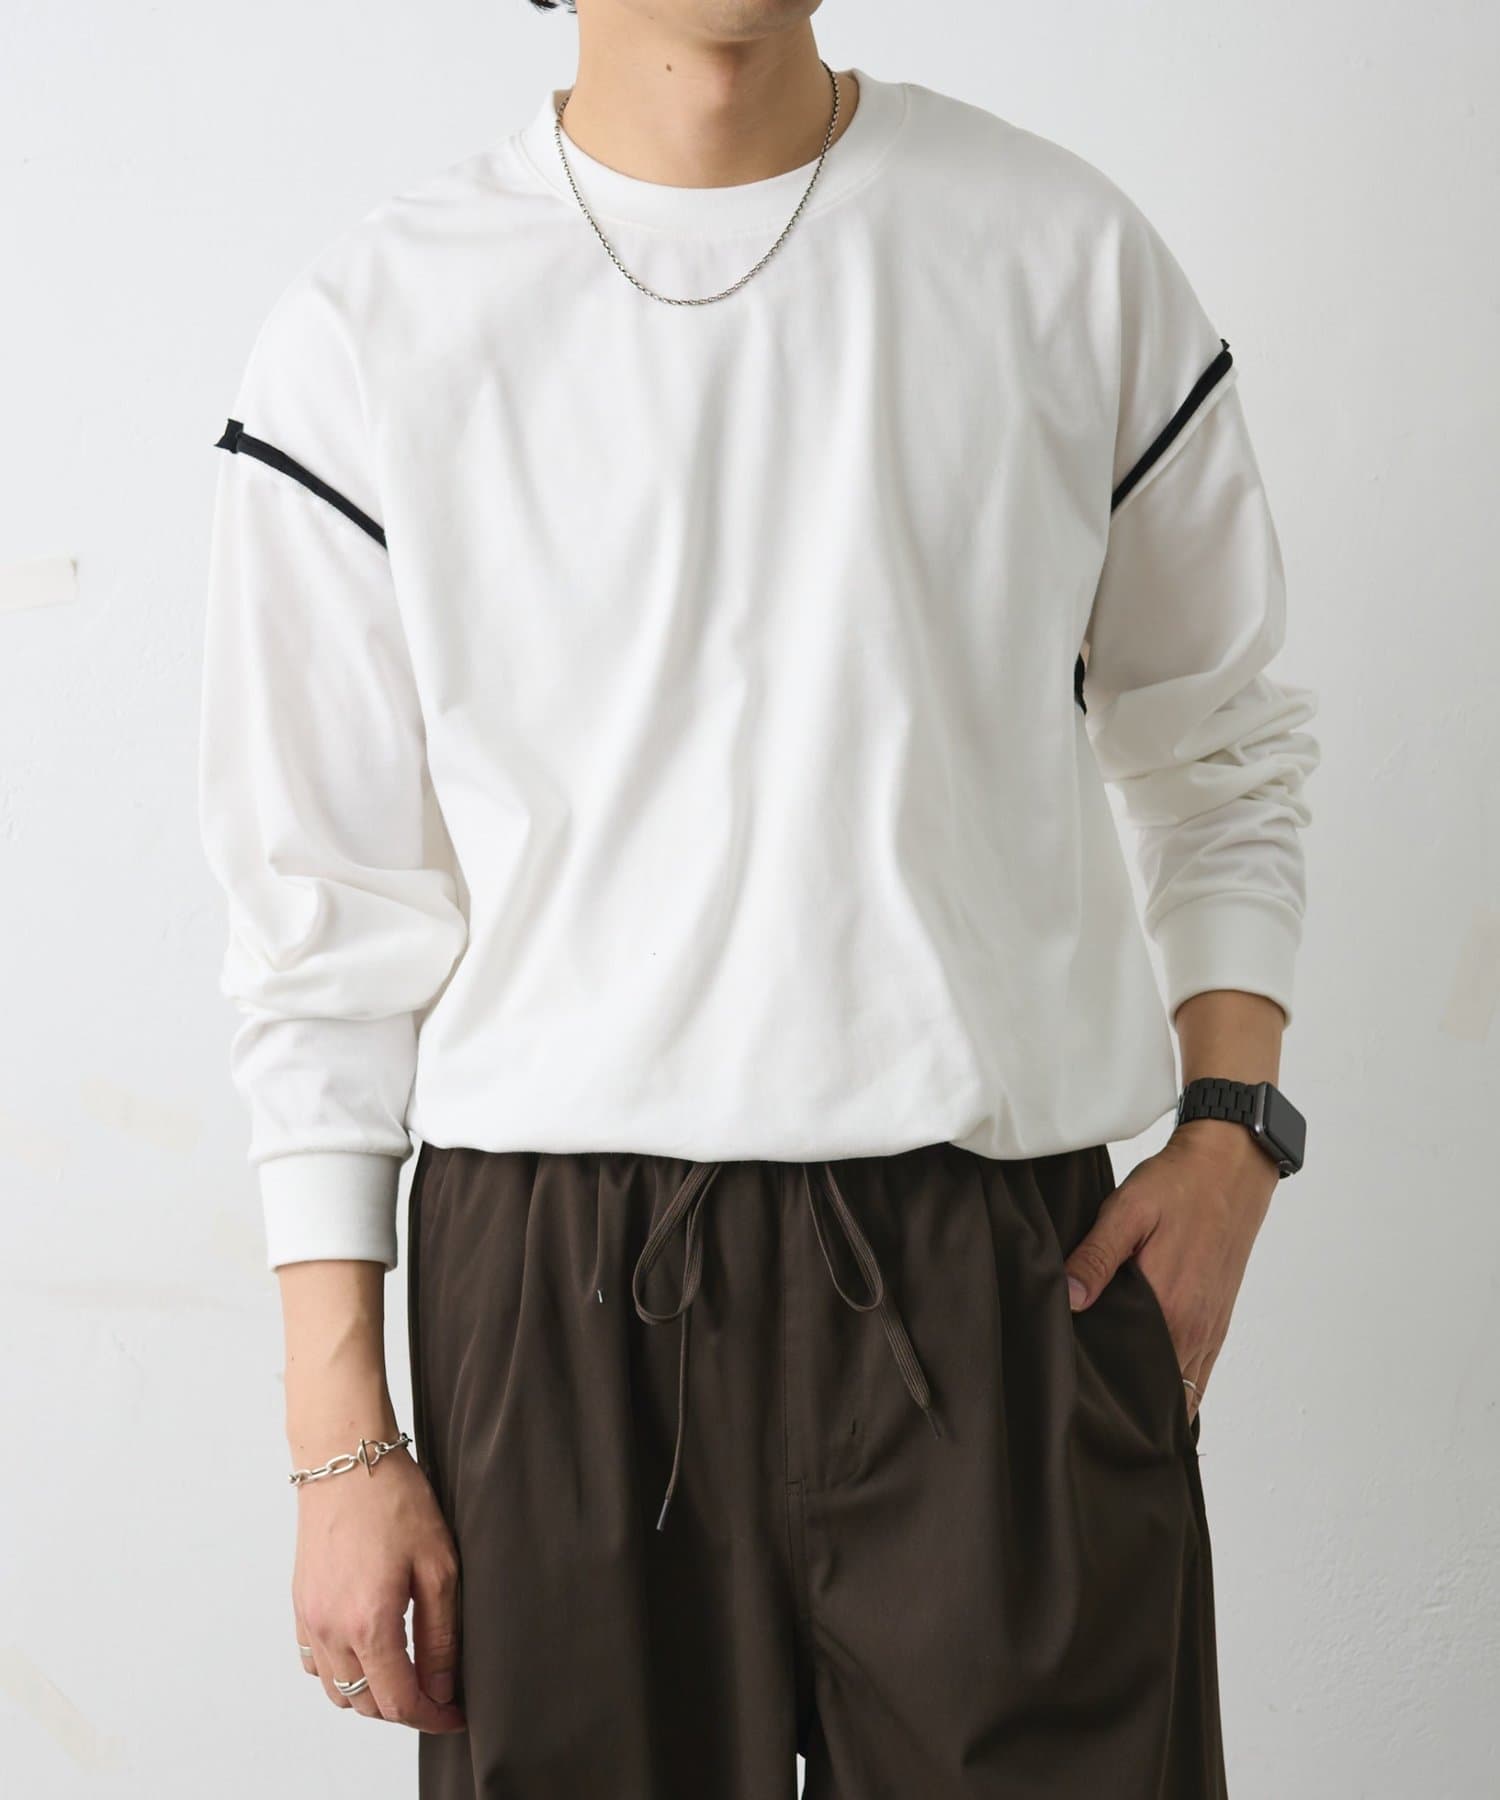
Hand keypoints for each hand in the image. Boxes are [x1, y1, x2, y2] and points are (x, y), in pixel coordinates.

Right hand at [292, 1444, 466, 1733]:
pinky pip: (314, 1664)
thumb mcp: (438, 1565)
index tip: (456, 1716)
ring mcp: (309, 1620)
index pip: (399, 1702)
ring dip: (372, 1694)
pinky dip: (341, 1672)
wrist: (345, 1459)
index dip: (432, 1718)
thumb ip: (440, 1634)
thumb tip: (443, 1688)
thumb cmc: (395, 1500)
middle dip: (405, 1708)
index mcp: (369, 1623)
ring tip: (407, 1672)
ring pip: (338, 1690)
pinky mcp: (300, 1605)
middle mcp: (330, 1630)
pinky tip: (368, 1650)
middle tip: (440, 1692)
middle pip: (366, 1704)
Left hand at [1062, 1120, 1279, 1418]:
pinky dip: (1178, 1387)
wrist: (1230, 1167)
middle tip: (1086, 1407)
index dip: (1108, 1394)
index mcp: (1170, 1306)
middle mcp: (1195, 1328)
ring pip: (1183, 1390)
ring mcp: (1210, 1329)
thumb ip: (1096, 1258)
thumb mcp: (1126, 1211)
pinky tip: (1150, 1388)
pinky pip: (1199, 1374)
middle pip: (1159, 1392)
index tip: (1077, 1398)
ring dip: (1154, 1400)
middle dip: (1127, 1405)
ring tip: (1114, 1406)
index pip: (1136, 1376)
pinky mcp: (1218, 1321)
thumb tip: (1069, 1302)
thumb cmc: (1178, 1186)